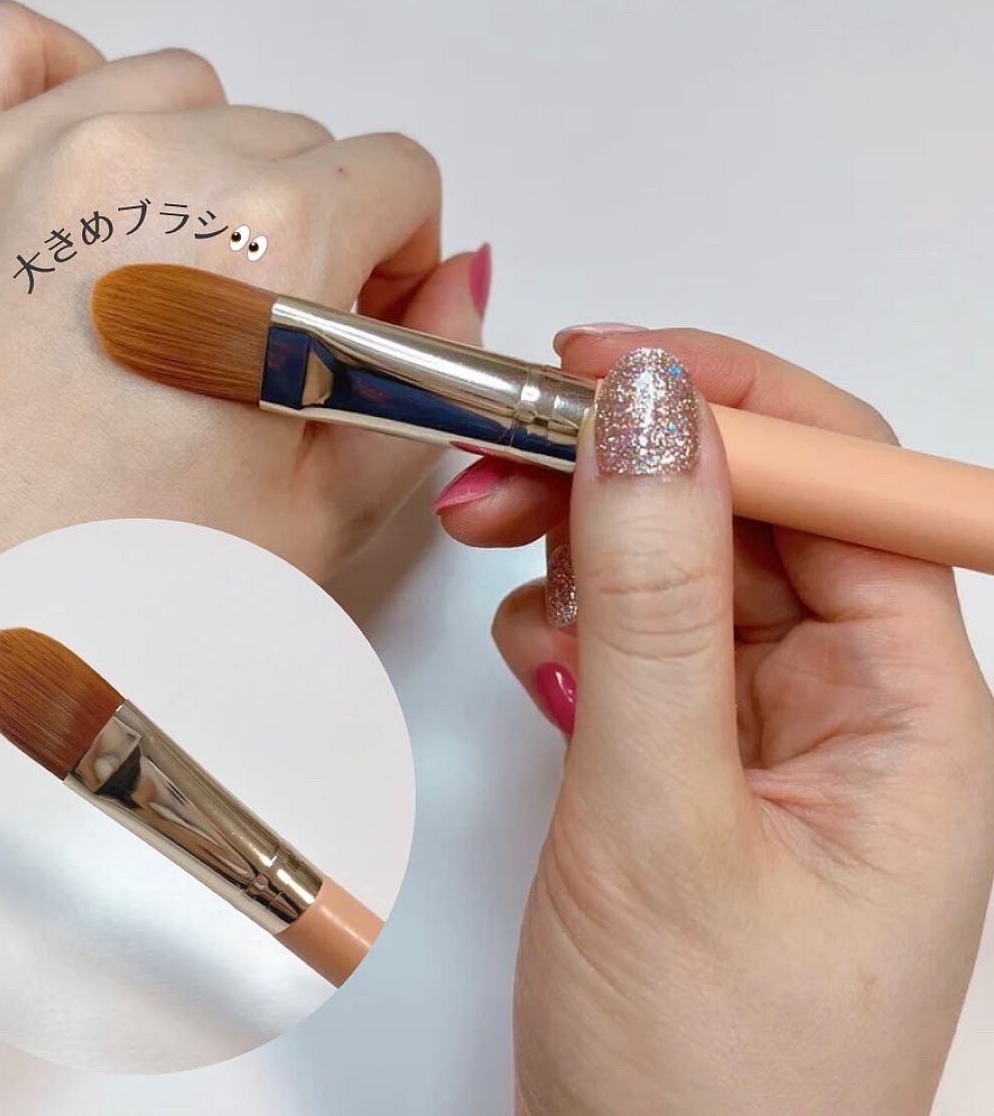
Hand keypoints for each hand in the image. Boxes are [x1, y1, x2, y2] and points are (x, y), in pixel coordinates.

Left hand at [0, 1, 485, 979]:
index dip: (400, 253)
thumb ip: (421, 382)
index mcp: (265, 253)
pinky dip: (70, 85)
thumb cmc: (110, 603)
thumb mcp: (321, 514)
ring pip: (178, 87)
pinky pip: (20, 48)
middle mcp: (147, 173)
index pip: (399, 175)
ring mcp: (21, 157)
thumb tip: (456, 284)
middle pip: (298, 137)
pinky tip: (84, 177)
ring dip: (199, 165)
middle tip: (254, 332)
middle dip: (307, 228)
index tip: (362, 307)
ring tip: (163, 279)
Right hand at [437, 330, 993, 1113]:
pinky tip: (542, 672)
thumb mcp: (663, 817)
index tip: (595, 363)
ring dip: (586, 550)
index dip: (727, 404)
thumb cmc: (702, 1076)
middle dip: (621, 476)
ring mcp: (767, 735)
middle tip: (497, 466)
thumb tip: (650, 412)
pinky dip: (575, 627)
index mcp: (910, 716)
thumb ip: (653, 607)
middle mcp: (852, 710)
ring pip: (680, 571)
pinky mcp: (693, 761)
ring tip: (504, 570)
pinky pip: (638, 642)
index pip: (843, 491)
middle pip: (746, 517)